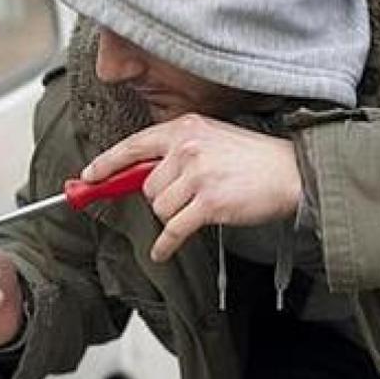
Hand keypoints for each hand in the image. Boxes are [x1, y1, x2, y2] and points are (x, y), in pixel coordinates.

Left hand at [81, 114, 301, 261]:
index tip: (88, 176)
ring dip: (173, 216)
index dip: (107, 163)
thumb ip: (177, 151)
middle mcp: (187, 147)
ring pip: (159, 208)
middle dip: (160, 198)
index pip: (133, 145)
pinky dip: (166, 245)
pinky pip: (173, 230)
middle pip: (146, 186)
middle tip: (187, 197)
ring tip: (200, 208)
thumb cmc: (253, 159)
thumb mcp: (212, 138)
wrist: (292, 173)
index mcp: (185, 128)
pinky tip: (163, 250)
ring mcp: (198, 175)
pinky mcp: (209, 203)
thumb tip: (138, 174)